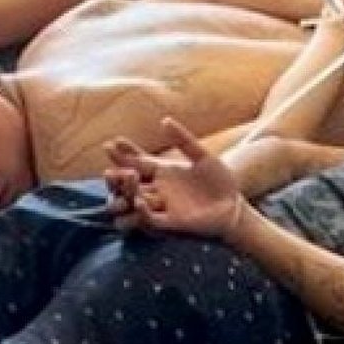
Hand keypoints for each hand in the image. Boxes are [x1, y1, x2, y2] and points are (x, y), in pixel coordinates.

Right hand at [105, 119, 244, 239]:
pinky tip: (140, 201)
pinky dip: (142, 212)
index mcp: (161, 172)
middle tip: (111, 170)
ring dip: (124, 194)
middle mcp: (156, 190)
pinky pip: (149, 220)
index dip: (121, 154)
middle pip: (126, 184)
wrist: (234, 206)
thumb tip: (164, 120)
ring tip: (127, 181)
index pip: (134, 162)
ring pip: (131, 203)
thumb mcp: (202, 156)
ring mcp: (161, 207)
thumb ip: (183, 139)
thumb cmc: (219, 181)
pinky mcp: (170, 223)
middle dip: (116, 177)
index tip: (110, 144)